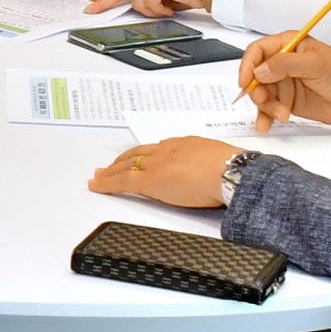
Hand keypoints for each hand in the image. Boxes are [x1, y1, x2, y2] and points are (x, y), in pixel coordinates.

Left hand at [89, 136, 237, 208]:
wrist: (230, 171)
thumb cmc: (234, 169)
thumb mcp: (221, 164)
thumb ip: (212, 170)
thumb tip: (217, 179)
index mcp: (186, 145)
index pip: (159, 150)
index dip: (146, 155)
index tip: (140, 159)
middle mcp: (168, 150)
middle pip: (138, 154)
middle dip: (123, 160)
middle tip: (110, 165)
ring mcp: (157, 164)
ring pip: (127, 166)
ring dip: (111, 170)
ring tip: (99, 175)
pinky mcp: (149, 181)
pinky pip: (121, 182)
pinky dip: (106, 184)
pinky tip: (96, 185)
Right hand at [243, 33, 330, 131]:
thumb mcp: (315, 63)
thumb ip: (285, 64)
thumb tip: (260, 71)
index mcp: (288, 45)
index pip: (258, 51)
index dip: (248, 65)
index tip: (246, 81)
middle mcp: (282, 63)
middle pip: (254, 75)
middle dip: (257, 90)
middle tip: (264, 100)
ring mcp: (283, 83)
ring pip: (260, 94)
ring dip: (265, 107)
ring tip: (281, 115)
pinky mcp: (286, 101)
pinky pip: (268, 109)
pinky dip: (265, 117)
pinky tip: (266, 125)